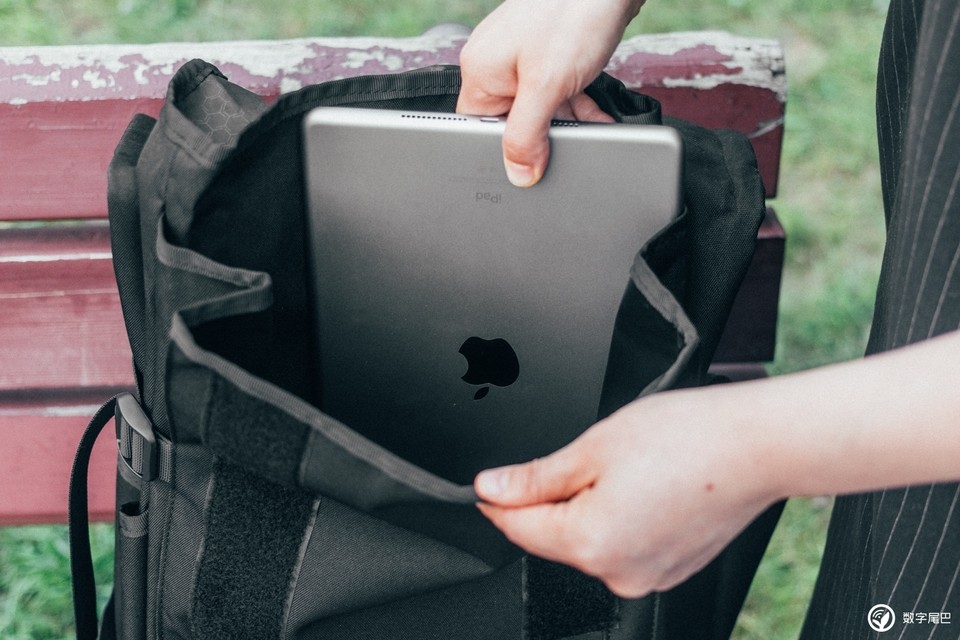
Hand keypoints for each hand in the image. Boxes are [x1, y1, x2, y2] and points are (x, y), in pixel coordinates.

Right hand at [457, 0, 643, 186]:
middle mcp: (495, 62)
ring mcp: (522, 55)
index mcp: (480, 71)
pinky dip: (577, 104)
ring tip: (589, 123)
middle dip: (543, 135)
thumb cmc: (572, 12)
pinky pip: (556, 90)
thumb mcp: (546, 87)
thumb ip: (527, 136)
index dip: (504, 152)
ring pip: (538, 107)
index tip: (531, 162)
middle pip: (510, 121)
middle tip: (566, 139)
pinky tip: (596, 114)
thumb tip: (518, 174)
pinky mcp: (549, 50)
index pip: (478, 130)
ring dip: (566, 120)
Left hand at [473, 389, 776, 597]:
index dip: (497, 501)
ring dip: (586, 509)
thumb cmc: (687, 437)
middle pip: (554, 538)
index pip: (518, 528)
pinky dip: (620, 519)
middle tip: (578, 456)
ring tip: (623, 466)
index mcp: (591, 543)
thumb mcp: (594, 446)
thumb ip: (536, 477)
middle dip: (550, 501)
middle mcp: (617, 574)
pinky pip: (624, 546)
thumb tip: (492, 488)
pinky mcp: (671, 569)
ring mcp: (647, 577)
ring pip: (590, 541)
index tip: (486, 484)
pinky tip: (643, 485)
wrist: (758, 446)